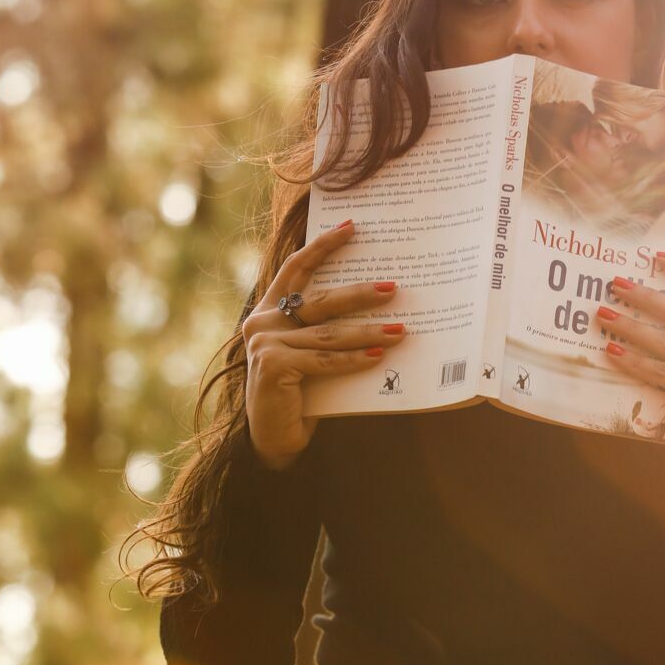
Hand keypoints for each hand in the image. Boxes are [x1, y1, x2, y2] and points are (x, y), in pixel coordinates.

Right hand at [241, 219, 405, 468]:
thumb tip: (378, 308)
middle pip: (321, 300)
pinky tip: (380, 356)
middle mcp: (262, 322)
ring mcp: (265, 343)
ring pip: (328, 333)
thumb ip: (325, 330)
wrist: (273, 437)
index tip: (351, 227)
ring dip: (368, 330)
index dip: (323, 246)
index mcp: (270, 311)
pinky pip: (324, 360)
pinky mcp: (273, 365)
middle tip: (394, 287)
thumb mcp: (310, 354)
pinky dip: (354, 360)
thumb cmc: (298, 394)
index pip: (297, 268)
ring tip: (401, 328)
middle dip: (361, 293)